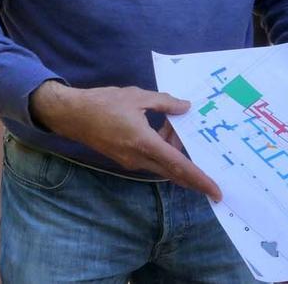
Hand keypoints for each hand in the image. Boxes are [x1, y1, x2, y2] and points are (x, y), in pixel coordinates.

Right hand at [31, 82, 220, 201]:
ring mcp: (130, 161)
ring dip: (173, 151)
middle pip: (173, 171)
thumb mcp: (136, 96)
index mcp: (144, 143)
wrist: (72, 115)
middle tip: (205, 154)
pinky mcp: (124, 159)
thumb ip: (164, 103)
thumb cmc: (103, 103)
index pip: (178, 165)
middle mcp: (139, 158)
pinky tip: (159, 129)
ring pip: (162, 164)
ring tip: (172, 124)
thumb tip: (185, 107)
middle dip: (191, 168)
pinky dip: (161, 150)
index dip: (199, 179)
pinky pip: (150, 160)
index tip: (216, 191)